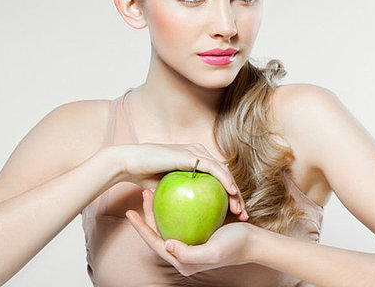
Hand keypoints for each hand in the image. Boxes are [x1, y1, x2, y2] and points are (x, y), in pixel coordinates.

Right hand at [108, 142, 247, 219]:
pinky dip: (224, 180)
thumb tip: (191, 221)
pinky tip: (232, 193)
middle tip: (244, 215)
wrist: (129, 163)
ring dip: (234, 191)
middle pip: (226, 177)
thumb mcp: (168, 192)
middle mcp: (199, 154)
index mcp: (196, 162)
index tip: (237, 216)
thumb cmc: (144, 179)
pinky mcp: (191, 154)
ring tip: (240, 209)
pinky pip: (213, 168)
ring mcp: (196, 152)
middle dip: (237, 197)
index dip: (230, 198)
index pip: (219, 180)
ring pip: (223, 173)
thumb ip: (182, 199)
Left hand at [126, 188, 255, 275]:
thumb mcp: (212, 252)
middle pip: (159, 232)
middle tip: (144, 192)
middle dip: (148, 214)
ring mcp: (191, 241)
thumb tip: (166, 245)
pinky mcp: (199, 231)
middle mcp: (183, 252)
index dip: (141, 228)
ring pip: (169, 223)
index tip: (129, 211)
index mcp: (182, 260)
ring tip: (154, 190)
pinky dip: (175, 205)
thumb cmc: (235, 247)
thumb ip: (188, 253)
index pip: (155, 243)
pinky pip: (182, 218)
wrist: (254, 242)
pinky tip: (174, 191)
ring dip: (160, 208)